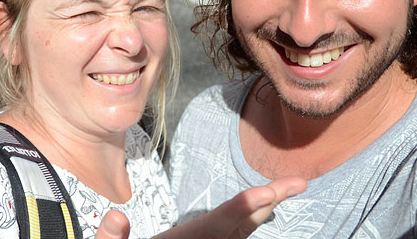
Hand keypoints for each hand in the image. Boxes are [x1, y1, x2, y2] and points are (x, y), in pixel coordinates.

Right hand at [96, 177, 305, 238]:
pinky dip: (246, 223)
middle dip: (268, 202)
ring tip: (286, 190)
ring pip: (239, 233)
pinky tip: (261, 210)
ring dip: (261, 212)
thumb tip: (117, 215)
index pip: (217, 225)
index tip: (268, 196)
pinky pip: (231, 238)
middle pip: (240, 226)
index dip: (243, 208)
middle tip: (298, 184)